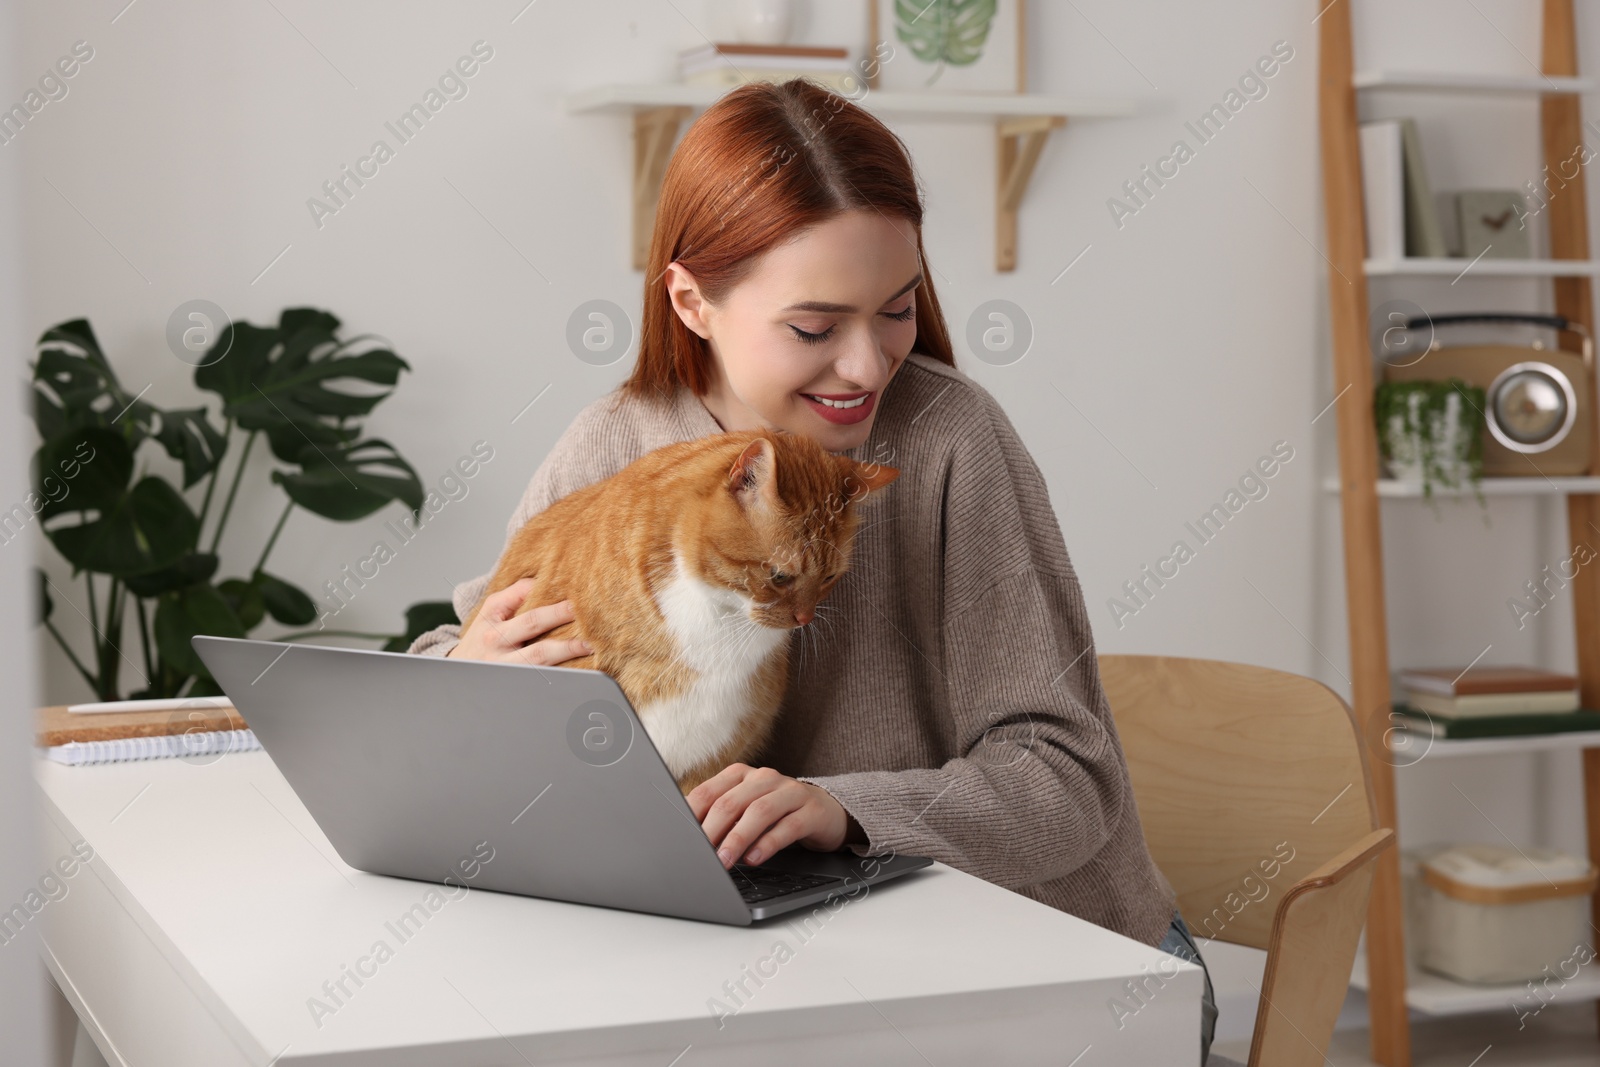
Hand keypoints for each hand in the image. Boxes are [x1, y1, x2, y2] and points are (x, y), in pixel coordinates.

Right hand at [447, 578, 592, 665]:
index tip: (574, 587)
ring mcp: (505, 666)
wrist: (458, 678)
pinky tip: (580, 672)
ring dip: (567, 648)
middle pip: (533, 622)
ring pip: (539, 656)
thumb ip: (514, 597)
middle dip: (560, 614)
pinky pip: (541, 678)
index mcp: (491, 616)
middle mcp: (496, 640)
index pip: (520, 594)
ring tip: (590, 644)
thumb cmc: (481, 642)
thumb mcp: (488, 615)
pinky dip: (562, 675)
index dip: (547, 589)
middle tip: (584, 609)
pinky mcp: (515, 685)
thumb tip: (545, 582)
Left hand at [687, 763, 851, 867]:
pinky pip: (788, 826)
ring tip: (725, 861)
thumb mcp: (745, 812)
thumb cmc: (776, 814)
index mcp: (741, 775)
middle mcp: (765, 778)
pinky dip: (768, 843)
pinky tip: (755, 859)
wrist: (825, 812)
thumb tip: (689, 842)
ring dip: (738, 839)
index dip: (692, 817)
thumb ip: (720, 821)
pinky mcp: (812, 810)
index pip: (708, 792)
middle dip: (712, 831)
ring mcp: (791, 792)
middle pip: (731, 802)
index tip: (681, 840)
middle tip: (701, 856)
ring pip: (759, 812)